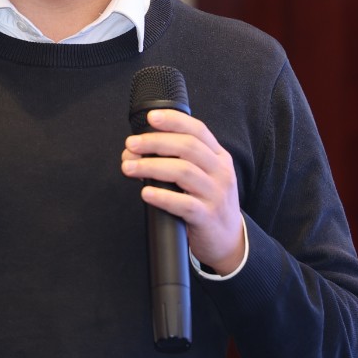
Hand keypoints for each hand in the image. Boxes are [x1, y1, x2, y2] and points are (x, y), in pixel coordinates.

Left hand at [122, 108, 245, 274]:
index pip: (198, 130)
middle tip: (131, 144)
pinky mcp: (207, 216)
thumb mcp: (204, 176)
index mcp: (219, 157)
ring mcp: (215, 194)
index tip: (151, 118)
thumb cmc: (208, 202)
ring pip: (183, 171)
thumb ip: (181, 160)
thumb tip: (138, 150)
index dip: (174, 121)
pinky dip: (161, 196)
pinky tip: (145, 193)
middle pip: (187, 147)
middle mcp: (220, 172)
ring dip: (151, 167)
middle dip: (155, 142)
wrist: (228, 240)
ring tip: (128, 167)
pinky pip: (183, 204)